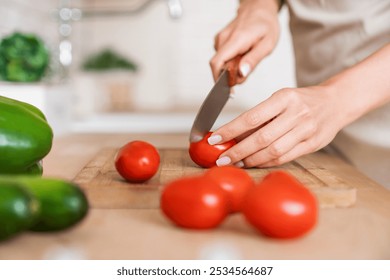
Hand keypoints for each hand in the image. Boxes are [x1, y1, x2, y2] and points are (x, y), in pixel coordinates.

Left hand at [208, 86, 345, 166]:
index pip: (251, 117)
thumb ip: (260, 116)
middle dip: (238, 151)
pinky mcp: (312, 145)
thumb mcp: (281, 99)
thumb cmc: (303, 100)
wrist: (336, 102)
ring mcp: (306, 130)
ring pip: (273, 151)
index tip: (215, 138)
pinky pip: (285, 158)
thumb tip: (232, 133)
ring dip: (251, 160)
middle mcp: (296, 114)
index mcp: (284, 98)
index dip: (231, 130)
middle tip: (222, 158)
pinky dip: (266, 163)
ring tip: (235, 163)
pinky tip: (254, 164)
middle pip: (261, 138)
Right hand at [210, 0, 279, 83]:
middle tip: (245, 73)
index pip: (217, 63)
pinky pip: (222, 57)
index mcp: (236, 40)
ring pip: (221, 62)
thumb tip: (241, 74)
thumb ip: (253, 60)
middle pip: (218, 66)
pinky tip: (241, 56)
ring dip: (231, 68)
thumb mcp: (267, 44)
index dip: (219, 80)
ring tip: (245, 61)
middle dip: (229, 76)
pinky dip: (230, 62)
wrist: (260, 8)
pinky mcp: (220, 40)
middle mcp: (224, 39)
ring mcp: (220, 39)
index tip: (229, 89)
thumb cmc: (266, 25)